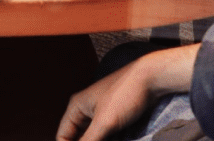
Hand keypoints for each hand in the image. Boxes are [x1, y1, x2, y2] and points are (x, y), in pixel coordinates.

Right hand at [56, 45, 198, 140]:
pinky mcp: (114, 117)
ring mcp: (101, 113)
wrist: (150, 79)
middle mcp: (85, 110)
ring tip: (116, 139)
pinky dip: (111, 140)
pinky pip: (107, 134)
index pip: (63, 134)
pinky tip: (120, 140)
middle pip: (78, 136)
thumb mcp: (105, 122)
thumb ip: (89, 140)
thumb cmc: (125, 94)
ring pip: (94, 136)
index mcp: (77, 107)